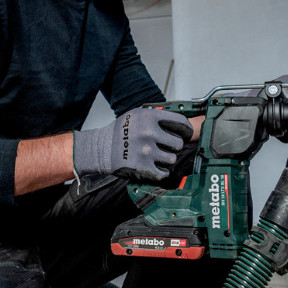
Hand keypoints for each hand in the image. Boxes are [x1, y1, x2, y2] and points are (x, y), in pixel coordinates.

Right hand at [73, 108, 193, 180]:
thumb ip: (156, 116)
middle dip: (173, 146)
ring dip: (166, 160)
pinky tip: (154, 166)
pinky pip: (163, 173)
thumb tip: (179, 122)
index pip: (180, 122)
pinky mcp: (143, 167)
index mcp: (149, 117)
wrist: (101, 148)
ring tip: (156, 156)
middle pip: (178, 143)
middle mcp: (149, 132)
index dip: (186, 129)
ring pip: (172, 159)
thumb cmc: (119, 131)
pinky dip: (160, 172)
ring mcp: (146, 150)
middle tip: (165, 147)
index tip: (186, 134)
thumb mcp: (136, 115)